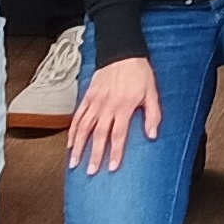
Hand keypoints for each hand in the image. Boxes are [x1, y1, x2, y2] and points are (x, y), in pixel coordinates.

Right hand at [67, 55, 161, 173]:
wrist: (122, 52)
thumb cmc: (139, 72)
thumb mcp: (152, 92)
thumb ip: (152, 115)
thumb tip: (152, 135)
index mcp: (124, 107)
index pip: (118, 135)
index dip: (115, 152)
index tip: (112, 167)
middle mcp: (107, 106)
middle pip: (98, 135)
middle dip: (94, 155)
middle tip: (90, 171)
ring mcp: (95, 102)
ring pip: (84, 128)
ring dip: (79, 146)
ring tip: (74, 162)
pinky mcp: (87, 97)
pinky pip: (78, 116)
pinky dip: (72, 131)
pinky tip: (70, 143)